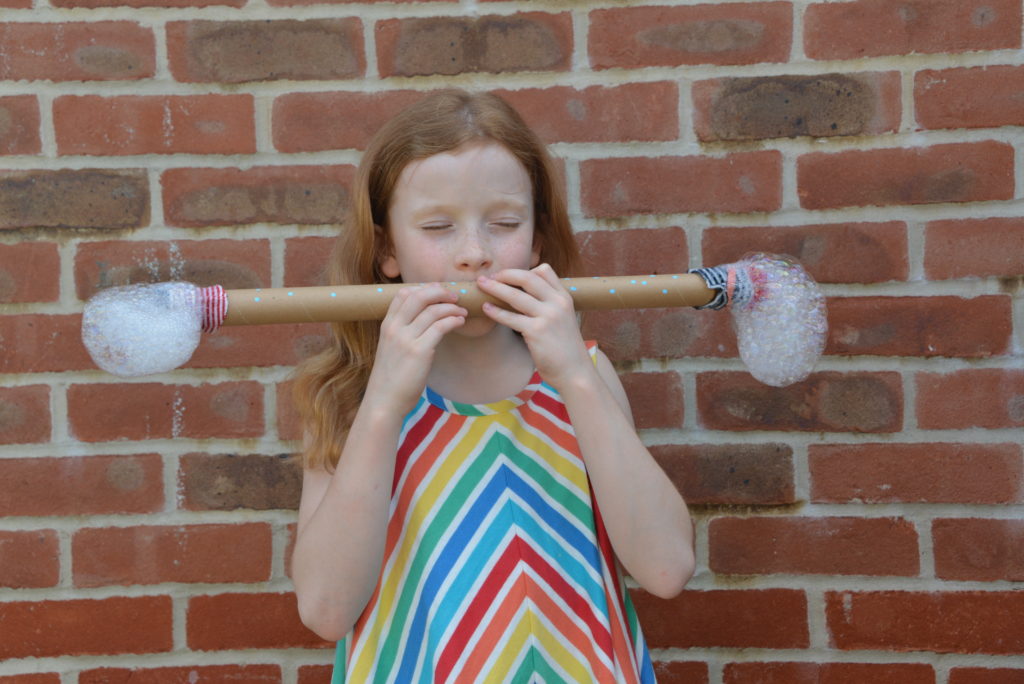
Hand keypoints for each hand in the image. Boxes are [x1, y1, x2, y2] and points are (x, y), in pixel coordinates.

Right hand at [363, 284, 466, 415]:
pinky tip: (460, 321)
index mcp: (387, 326)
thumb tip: (424, 321)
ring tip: (462, 311)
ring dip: (452, 307)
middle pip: (419, 296)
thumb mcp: (391, 349)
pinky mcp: (420, 351)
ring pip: (433, 310)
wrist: (384, 402)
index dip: (423, 288)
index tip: (438, 291)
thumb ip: (402, 333)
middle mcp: (395, 328)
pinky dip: (454, 319)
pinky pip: (440, 326)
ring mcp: (406, 339)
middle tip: (454, 296)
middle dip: (440, 291)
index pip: (402, 294)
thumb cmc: (390, 379)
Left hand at [476, 264, 594, 390]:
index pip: (544, 270)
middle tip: (490, 276)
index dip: (524, 270)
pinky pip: (510, 317)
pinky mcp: (536, 332)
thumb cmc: (565, 348)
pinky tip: (486, 308)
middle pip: (527, 277)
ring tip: (481, 285)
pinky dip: (495, 311)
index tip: (508, 276)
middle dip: (505, 274)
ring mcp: (547, 316)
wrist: (575, 372)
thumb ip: (550, 305)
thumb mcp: (564, 319)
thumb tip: (525, 295)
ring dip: (494, 288)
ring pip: (515, 295)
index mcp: (564, 297)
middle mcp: (557, 303)